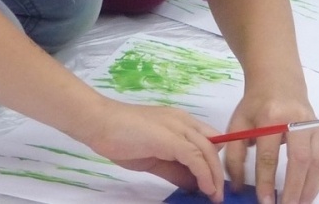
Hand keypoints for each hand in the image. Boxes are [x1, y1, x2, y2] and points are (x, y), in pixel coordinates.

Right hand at [78, 100, 224, 198]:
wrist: (99, 123)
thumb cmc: (121, 138)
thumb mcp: (153, 158)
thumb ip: (173, 169)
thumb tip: (192, 185)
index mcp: (181, 123)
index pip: (209, 140)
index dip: (214, 162)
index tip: (215, 183)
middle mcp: (184, 122)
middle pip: (213, 146)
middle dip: (219, 173)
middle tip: (218, 195)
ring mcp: (178, 127)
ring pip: (208, 151)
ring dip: (215, 176)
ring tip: (215, 196)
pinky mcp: (171, 138)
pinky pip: (195, 157)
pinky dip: (204, 174)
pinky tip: (206, 188)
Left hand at [225, 84, 318, 203]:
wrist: (278, 78)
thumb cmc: (255, 104)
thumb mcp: (238, 125)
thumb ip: (234, 156)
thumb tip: (236, 187)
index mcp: (271, 117)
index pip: (269, 156)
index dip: (266, 182)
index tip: (265, 202)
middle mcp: (296, 120)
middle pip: (299, 160)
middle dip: (294, 188)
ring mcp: (311, 125)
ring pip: (316, 161)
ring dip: (309, 188)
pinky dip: (317, 180)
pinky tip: (308, 194)